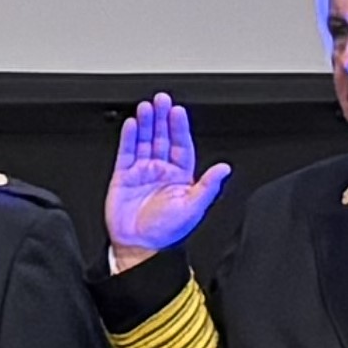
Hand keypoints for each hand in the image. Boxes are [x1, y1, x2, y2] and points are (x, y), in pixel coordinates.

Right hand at [106, 93, 228, 266]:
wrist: (140, 248)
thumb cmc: (167, 233)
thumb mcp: (194, 208)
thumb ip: (209, 186)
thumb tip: (224, 168)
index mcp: (180, 177)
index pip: (182, 145)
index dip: (180, 127)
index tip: (178, 111)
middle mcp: (161, 172)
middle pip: (162, 138)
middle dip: (162, 118)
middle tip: (161, 99)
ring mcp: (142, 173)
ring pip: (145, 141)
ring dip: (146, 123)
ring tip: (147, 107)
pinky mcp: (123, 178)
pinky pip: (126, 153)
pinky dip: (128, 138)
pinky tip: (131, 125)